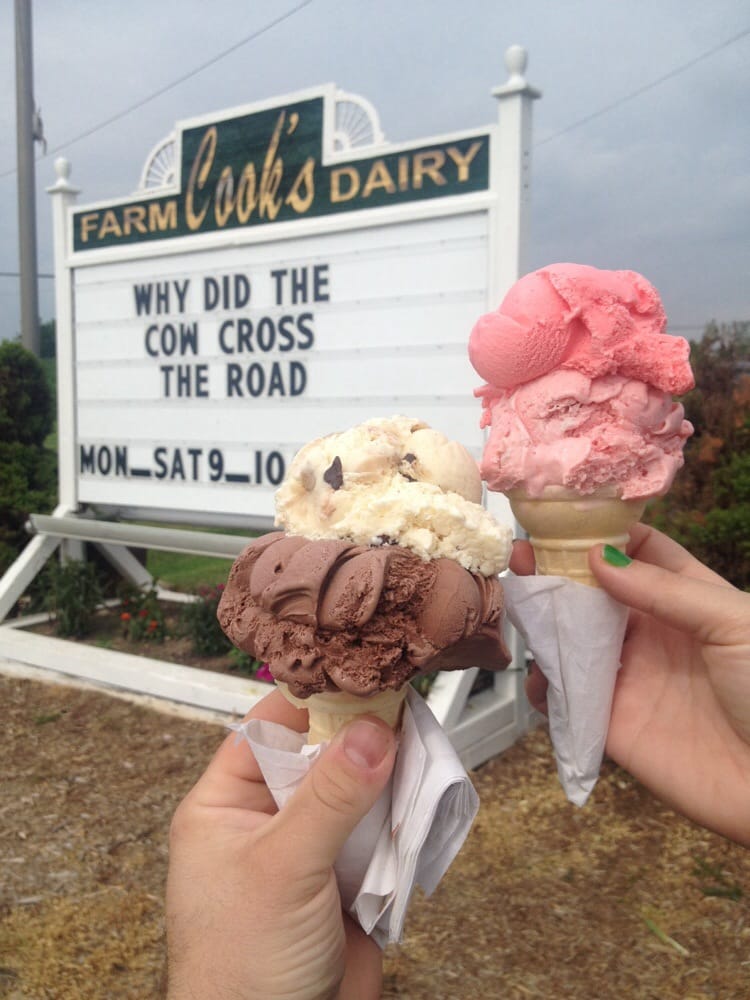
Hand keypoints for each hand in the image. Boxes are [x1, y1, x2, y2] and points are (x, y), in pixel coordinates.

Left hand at [166, 689, 396, 999]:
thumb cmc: (240, 970)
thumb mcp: (282, 868)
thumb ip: (329, 798)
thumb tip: (371, 732)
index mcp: (225, 805)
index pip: (269, 729)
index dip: (314, 701)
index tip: (361, 680)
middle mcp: (266, 821)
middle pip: (320, 756)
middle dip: (360, 742)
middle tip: (402, 716)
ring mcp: (309, 851)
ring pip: (356, 794)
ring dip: (386, 785)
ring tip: (417, 759)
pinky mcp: (346, 881)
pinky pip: (378, 835)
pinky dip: (400, 826)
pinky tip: (418, 808)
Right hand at [513, 524, 749, 845]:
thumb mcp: (733, 623)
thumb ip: (665, 590)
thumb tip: (596, 557)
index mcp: (687, 601)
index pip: (638, 554)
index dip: (602, 533)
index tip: (563, 518)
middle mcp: (652, 635)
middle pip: (594, 595)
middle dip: (557, 573)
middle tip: (523, 558)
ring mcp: (630, 679)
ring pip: (572, 642)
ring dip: (544, 625)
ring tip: (522, 608)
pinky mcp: (612, 726)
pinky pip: (567, 701)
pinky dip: (544, 686)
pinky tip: (538, 673)